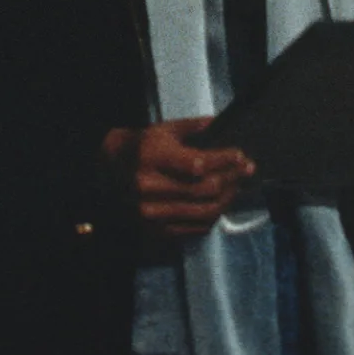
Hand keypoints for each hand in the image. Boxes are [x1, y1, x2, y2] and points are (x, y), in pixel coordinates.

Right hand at [104, 117, 254, 239]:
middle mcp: (150, 187)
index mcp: (151, 157)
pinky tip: (221, 202)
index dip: (224, 161)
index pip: (198, 164)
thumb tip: (222, 126)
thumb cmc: (139, 147)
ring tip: (237, 185)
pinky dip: (214, 215)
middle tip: (247, 169)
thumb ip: (193, 128)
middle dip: (232, 178)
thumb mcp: (162, 130)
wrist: (106, 173)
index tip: (241, 156)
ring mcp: (152, 212)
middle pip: (205, 189)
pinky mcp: (157, 229)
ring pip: (205, 211)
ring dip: (228, 198)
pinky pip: (196, 227)